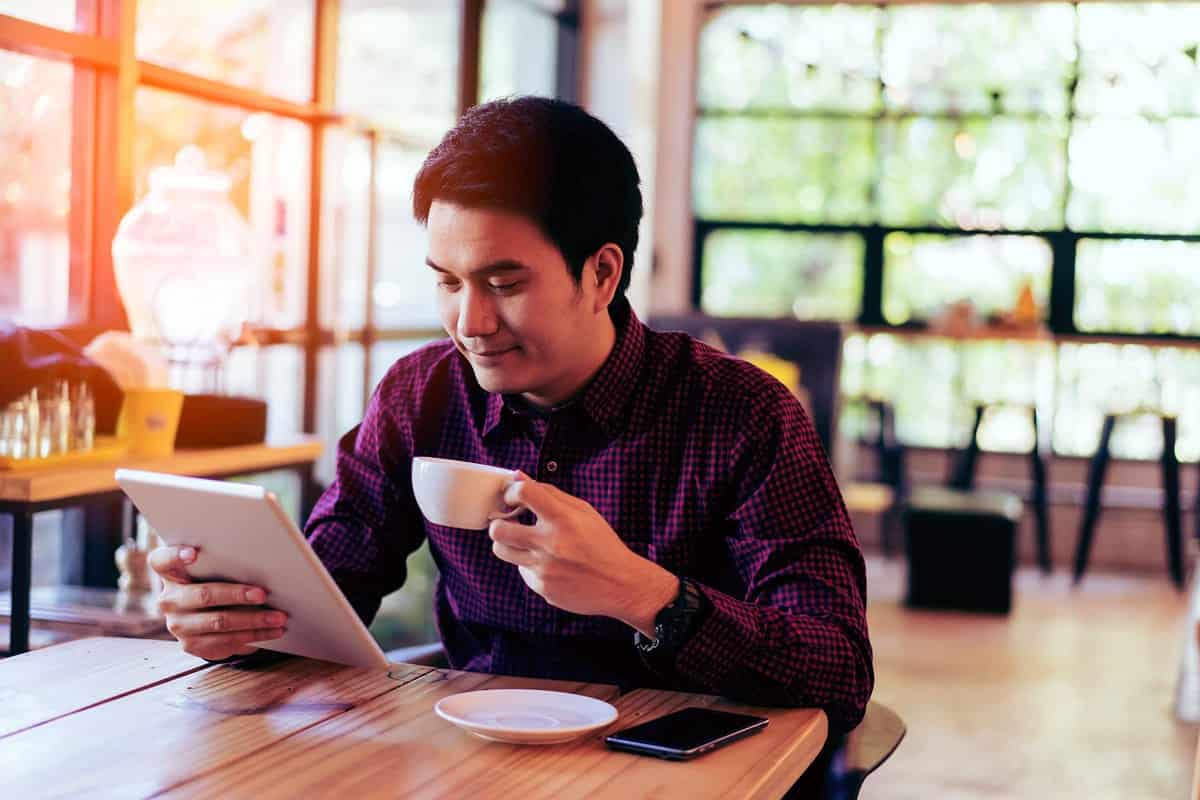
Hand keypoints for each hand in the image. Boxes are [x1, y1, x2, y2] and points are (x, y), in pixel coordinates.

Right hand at [148, 545, 287, 661]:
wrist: (204, 614)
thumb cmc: (214, 579)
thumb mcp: (213, 567)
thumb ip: (224, 561)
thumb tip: (265, 559)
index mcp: (170, 573)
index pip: (162, 560)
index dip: (176, 555)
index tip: (194, 553)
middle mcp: (168, 599)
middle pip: (204, 595)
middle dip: (237, 595)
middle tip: (263, 594)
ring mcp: (178, 625)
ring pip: (220, 622)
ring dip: (254, 620)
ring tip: (279, 617)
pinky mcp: (191, 645)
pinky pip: (226, 642)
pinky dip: (254, 636)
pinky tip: (272, 630)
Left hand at [488, 475, 677, 634]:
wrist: (620, 584)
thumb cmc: (602, 544)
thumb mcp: (583, 511)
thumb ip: (549, 493)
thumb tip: (518, 476)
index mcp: (564, 519)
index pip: (524, 493)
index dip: (512, 491)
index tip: (514, 497)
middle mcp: (551, 544)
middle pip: (499, 529)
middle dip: (500, 522)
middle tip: (510, 522)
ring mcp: (544, 569)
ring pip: (502, 551)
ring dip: (508, 543)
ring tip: (525, 541)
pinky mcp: (542, 587)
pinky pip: (522, 571)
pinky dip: (531, 565)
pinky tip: (551, 564)